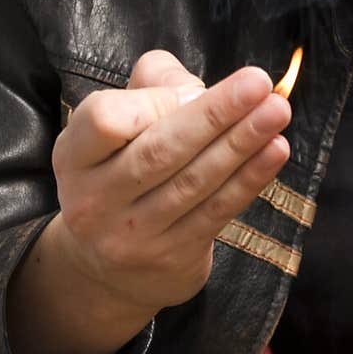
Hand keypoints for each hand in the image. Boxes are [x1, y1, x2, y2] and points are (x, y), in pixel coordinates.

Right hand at [50, 48, 290, 317]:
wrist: (107, 269)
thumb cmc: (121, 171)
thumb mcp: (114, 128)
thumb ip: (152, 87)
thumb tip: (196, 87)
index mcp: (74, 154)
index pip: (105, 120)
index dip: (153, 101)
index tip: (192, 89)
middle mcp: (95, 198)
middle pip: (160, 151)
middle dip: (215, 114)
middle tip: (259, 84)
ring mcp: (132, 234)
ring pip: (194, 182)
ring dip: (242, 143)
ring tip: (277, 112)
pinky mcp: (171, 257)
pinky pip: (217, 211)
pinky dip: (250, 178)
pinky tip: (275, 150)